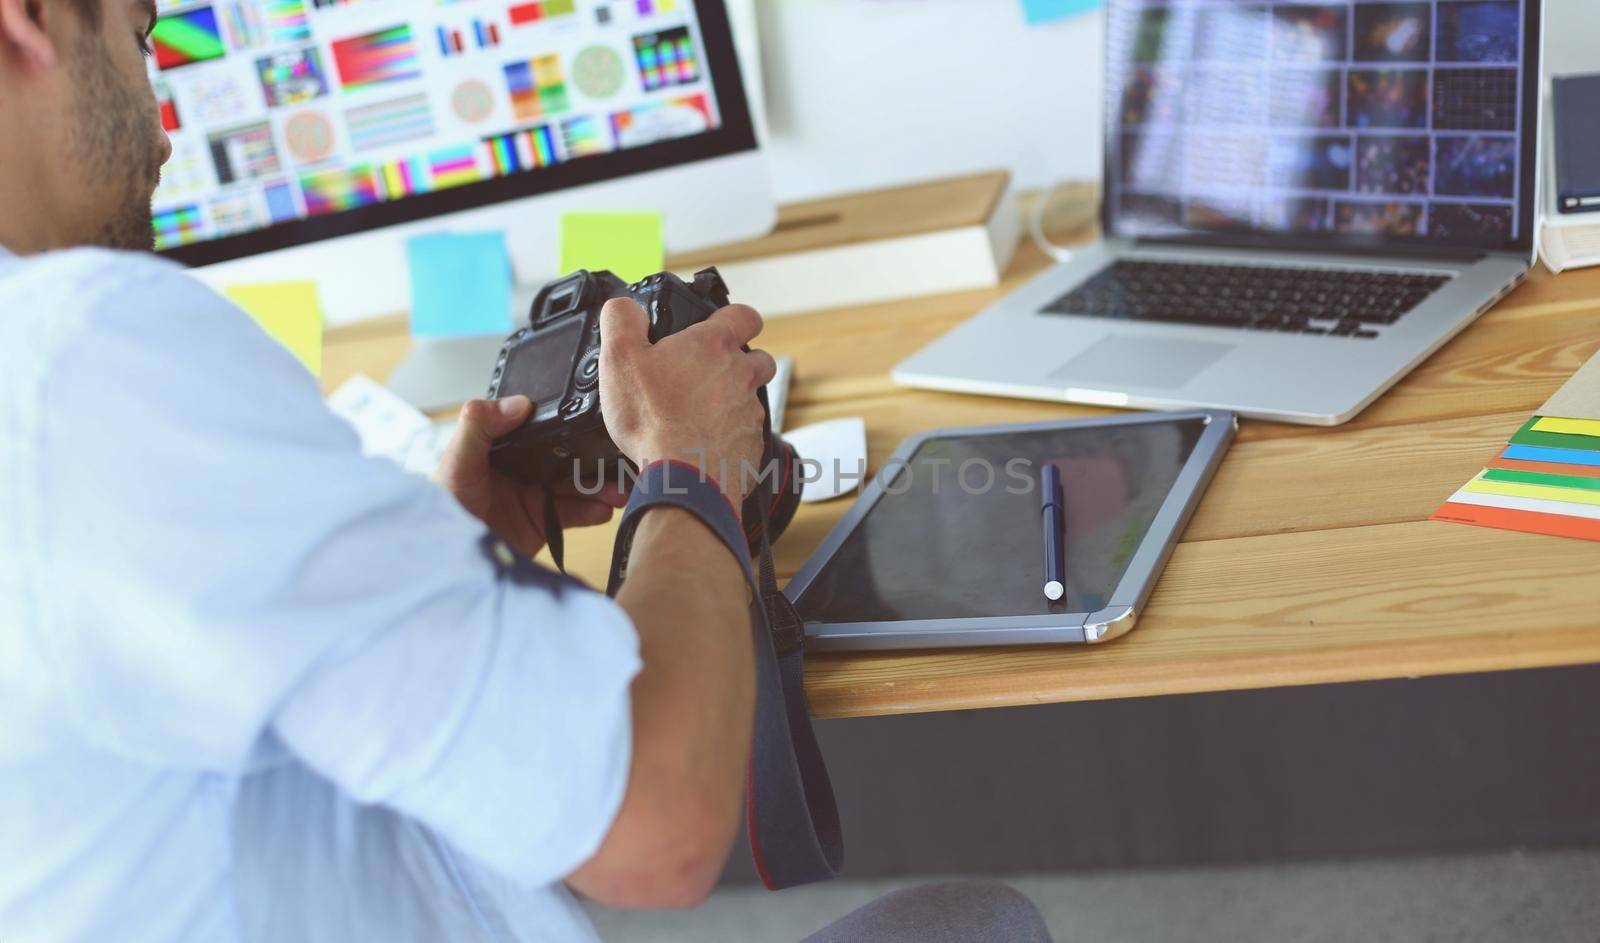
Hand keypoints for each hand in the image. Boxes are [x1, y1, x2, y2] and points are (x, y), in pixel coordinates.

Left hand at [434, 396, 626, 558]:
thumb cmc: (442, 505)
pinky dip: (592, 512)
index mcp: (506, 446)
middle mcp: (525, 468)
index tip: (598, 426)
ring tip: (618, 494)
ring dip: (601, 488)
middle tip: (619, 463)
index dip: (572, 428)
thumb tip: (518, 403)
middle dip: (596, 461)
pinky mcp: (544, 522)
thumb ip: (479, 426)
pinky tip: (603, 511)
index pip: (546, 429)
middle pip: (569, 458)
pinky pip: (575, 514)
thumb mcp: (456, 460)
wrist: (446, 559)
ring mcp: (536, 495)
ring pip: (578, 486)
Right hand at [598, 298, 777, 508]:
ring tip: (699, 412)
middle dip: (742, 360)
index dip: (735, 317)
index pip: (744, 315)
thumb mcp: (620, 358)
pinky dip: (729, 435)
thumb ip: (622, 320)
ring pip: (752, 397)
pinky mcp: (751, 445)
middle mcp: (740, 376)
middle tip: (709, 373)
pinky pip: (746, 433)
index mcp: (714, 346)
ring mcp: (750, 412)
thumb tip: (625, 306)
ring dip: (732, 400)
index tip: (722, 324)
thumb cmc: (653, 419)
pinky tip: (703, 443)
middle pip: (758, 358)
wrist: (682, 478)